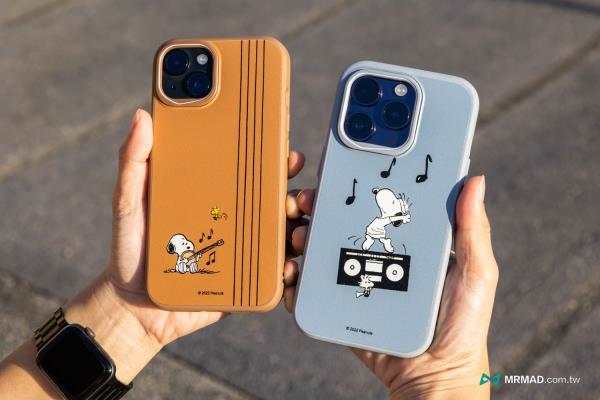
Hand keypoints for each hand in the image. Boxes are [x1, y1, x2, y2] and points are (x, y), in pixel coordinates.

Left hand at [65, 109, 305, 381]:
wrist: (133, 307)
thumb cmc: (131, 249)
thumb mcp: (129, 203)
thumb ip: (133, 163)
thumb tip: (142, 117)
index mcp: (215, 195)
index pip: (252, 172)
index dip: (276, 161)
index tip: (289, 155)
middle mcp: (235, 219)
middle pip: (278, 203)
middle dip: (299, 197)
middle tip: (299, 199)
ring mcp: (244, 251)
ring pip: (285, 236)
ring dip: (301, 231)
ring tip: (296, 234)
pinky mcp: (246, 283)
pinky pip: (276, 274)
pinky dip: (290, 270)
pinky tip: (287, 267)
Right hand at [284, 176, 497, 398]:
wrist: (434, 378)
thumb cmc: (462, 327)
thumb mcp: (475, 275)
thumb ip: (473, 231)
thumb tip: (475, 180)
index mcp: (408, 240)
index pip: (376, 204)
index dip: (354, 185)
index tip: (337, 171)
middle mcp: (379, 255)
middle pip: (341, 222)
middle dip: (317, 207)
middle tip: (305, 201)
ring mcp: (358, 280)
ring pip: (321, 250)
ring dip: (301, 236)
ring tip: (298, 236)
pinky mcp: (342, 306)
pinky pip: (314, 289)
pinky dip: (295, 278)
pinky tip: (291, 273)